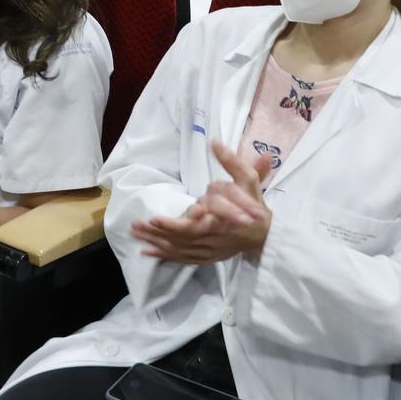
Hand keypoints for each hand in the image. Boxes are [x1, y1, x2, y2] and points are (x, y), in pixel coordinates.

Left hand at [132, 141, 272, 263]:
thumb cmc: (255, 205)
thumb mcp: (248, 180)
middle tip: (135, 225)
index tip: (154, 217)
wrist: (265, 234)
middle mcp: (213, 240)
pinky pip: (182, 258)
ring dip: (155, 242)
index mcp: (222, 222)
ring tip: (135, 233)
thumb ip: (232, 162)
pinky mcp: (206, 256)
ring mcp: (208, 250)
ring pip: (178, 249)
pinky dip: (164, 256)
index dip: (174, 225)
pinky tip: (146, 252)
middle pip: (180, 239)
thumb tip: (214, 141)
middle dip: (156, 232)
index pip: (195, 227)